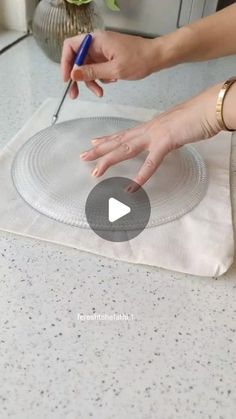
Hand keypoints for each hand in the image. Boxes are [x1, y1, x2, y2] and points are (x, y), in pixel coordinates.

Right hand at [61, 30, 160, 98]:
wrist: (155, 57)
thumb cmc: (139, 59)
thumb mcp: (114, 69)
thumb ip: (92, 72)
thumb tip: (74, 74)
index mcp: (96, 40)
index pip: (70, 47)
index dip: (65, 63)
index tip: (67, 79)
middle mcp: (97, 43)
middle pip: (77, 60)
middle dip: (78, 78)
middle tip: (75, 94)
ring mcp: (102, 50)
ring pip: (87, 67)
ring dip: (91, 81)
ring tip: (100, 93)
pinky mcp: (108, 57)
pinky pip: (97, 69)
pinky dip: (100, 78)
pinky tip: (111, 81)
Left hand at [80, 84, 221, 187]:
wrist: (209, 108)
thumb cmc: (196, 116)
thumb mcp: (175, 127)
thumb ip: (166, 135)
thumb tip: (164, 141)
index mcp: (150, 126)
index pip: (124, 133)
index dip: (108, 139)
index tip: (94, 142)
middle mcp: (147, 130)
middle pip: (118, 141)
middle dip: (99, 150)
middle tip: (83, 156)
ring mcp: (155, 136)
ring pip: (125, 149)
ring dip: (109, 160)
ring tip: (95, 171)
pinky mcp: (166, 143)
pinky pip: (150, 163)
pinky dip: (141, 176)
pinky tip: (131, 188)